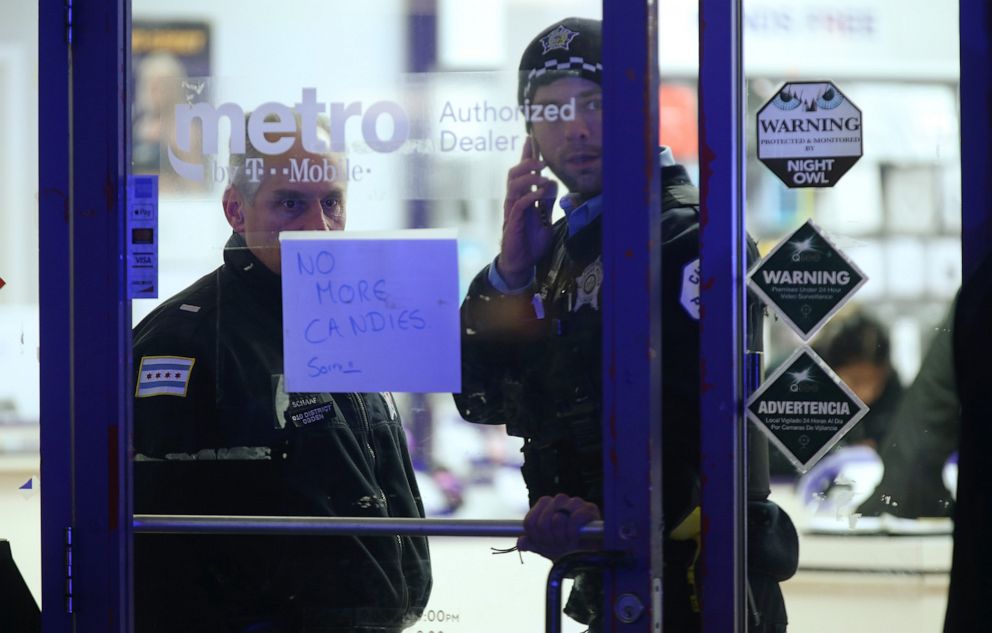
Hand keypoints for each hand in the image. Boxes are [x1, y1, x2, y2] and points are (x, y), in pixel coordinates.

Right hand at [496, 137, 556, 287]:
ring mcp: (511, 210)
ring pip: (514, 184)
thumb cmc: (531, 242)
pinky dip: (530, 195)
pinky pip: (519, 202)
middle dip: (527, 162)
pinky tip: (541, 193)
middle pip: (514, 172)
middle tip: (542, 161)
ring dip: (529, 177)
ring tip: (543, 177)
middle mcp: (514, 200)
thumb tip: (552, 184)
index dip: (526, 155)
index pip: (522, 172)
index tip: (531, 139)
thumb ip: (547, 203)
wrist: (522, 264)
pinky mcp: (512, 221)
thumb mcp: (545, 219)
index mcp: (522, 198)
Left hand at [517, 493, 600, 560]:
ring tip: (567, 543)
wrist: (588, 552)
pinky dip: (573, 532)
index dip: (535, 537)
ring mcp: (575, 502)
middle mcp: (559, 500)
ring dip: (561, 536)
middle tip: (557, 546)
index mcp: (545, 505)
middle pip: (542, 521)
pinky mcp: (590, 509)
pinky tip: (575, 539)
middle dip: (548, 539)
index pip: (530, 521)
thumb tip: (521, 543)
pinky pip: (575, 518)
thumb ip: (531, 543)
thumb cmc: (565, 546)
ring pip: (558, 517)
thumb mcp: (544, 546)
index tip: (543, 544)